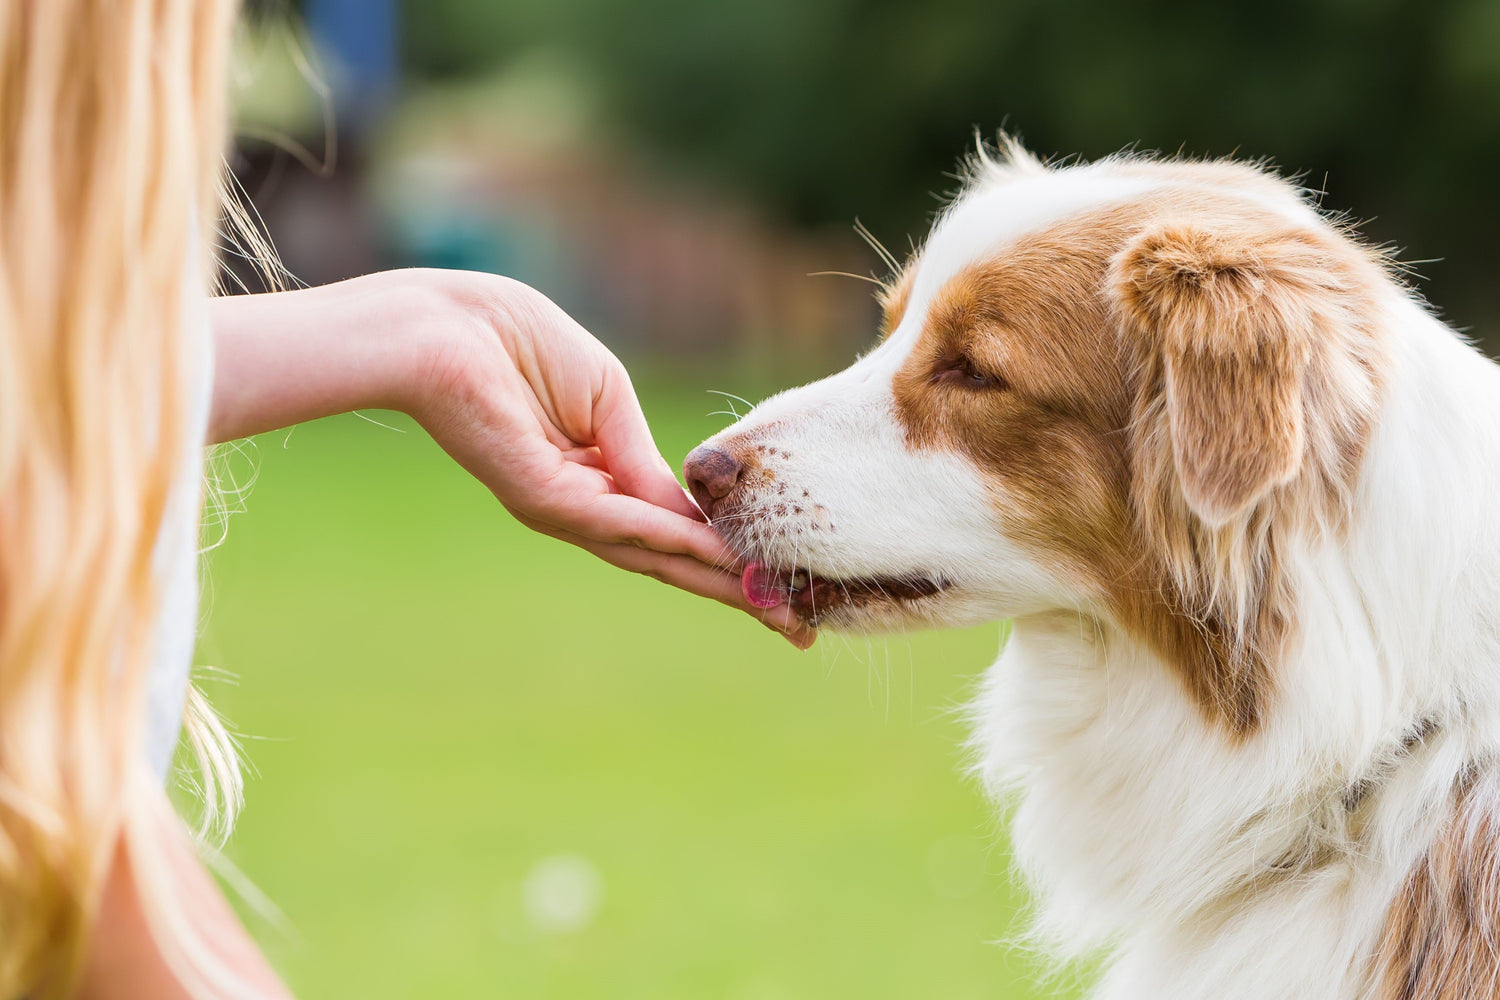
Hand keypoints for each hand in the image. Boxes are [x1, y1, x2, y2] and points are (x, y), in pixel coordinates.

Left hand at [395, 272, 815, 646]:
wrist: (447, 326)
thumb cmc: (517, 342)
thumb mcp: (607, 399)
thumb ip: (644, 457)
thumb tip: (690, 511)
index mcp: (596, 481)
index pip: (671, 531)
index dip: (727, 556)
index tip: (781, 583)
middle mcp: (581, 508)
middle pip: (669, 561)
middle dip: (734, 592)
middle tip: (796, 631)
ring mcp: (561, 509)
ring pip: (652, 555)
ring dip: (718, 581)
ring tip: (775, 608)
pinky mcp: (542, 498)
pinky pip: (621, 523)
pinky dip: (672, 540)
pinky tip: (718, 555)